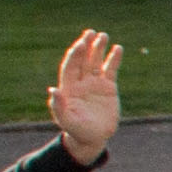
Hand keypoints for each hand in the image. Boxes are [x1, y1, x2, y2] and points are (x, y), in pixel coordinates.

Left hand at [48, 29, 122, 160]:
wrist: (92, 139)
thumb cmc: (77, 131)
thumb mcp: (66, 120)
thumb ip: (58, 106)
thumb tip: (53, 90)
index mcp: (69, 88)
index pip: (71, 67)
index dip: (75, 55)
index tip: (81, 45)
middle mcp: (81, 82)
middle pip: (83, 60)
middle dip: (86, 46)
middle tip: (90, 33)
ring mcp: (94, 84)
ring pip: (96, 62)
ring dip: (98, 48)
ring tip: (103, 35)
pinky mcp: (108, 87)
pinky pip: (111, 70)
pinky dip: (114, 59)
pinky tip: (117, 48)